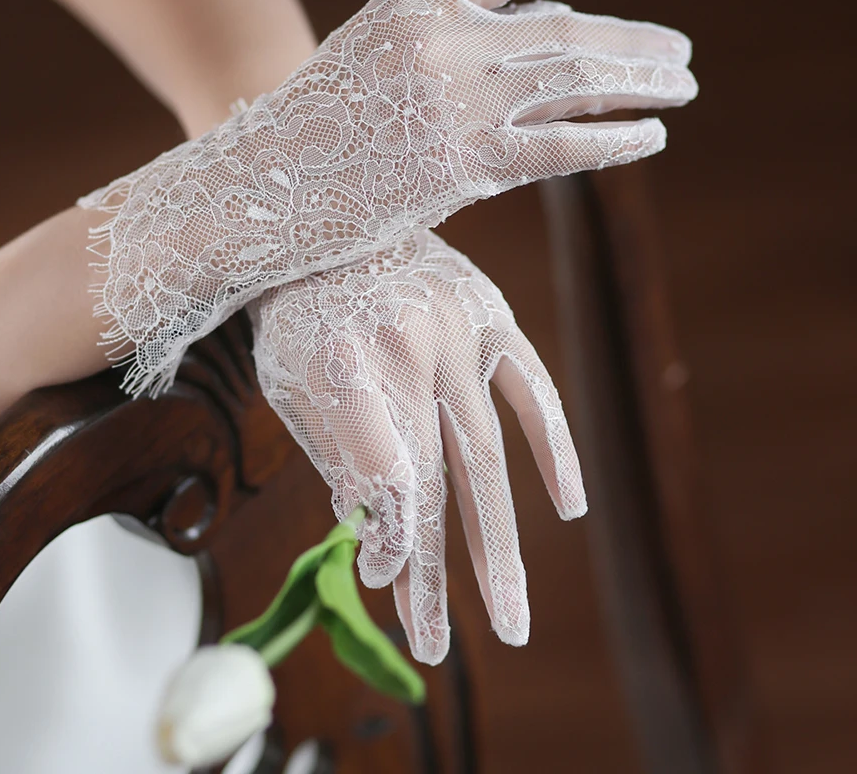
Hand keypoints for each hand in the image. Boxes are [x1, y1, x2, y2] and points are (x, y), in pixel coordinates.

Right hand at [81, 0, 695, 395]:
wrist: (256, 189)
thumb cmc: (313, 124)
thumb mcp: (374, 55)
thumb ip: (457, 33)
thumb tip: (552, 18)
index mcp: (414, 1)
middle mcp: (441, 42)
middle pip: (567, 28)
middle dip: (634, 41)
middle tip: (681, 55)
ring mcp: (453, 105)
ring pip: (573, 82)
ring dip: (639, 84)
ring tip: (683, 86)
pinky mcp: (461, 168)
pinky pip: (560, 147)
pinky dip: (613, 140)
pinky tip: (652, 138)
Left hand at [248, 229, 583, 663]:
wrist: (327, 210)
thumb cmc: (298, 308)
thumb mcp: (289, 379)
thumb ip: (334, 449)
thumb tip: (375, 533)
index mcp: (343, 367)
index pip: (378, 480)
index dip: (387, 542)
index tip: (384, 585)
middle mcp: (408, 350)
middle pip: (432, 484)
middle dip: (436, 573)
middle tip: (444, 646)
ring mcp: (458, 331)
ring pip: (485, 455)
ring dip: (497, 543)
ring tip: (511, 618)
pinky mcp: (491, 312)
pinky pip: (532, 387)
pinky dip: (554, 448)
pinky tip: (567, 510)